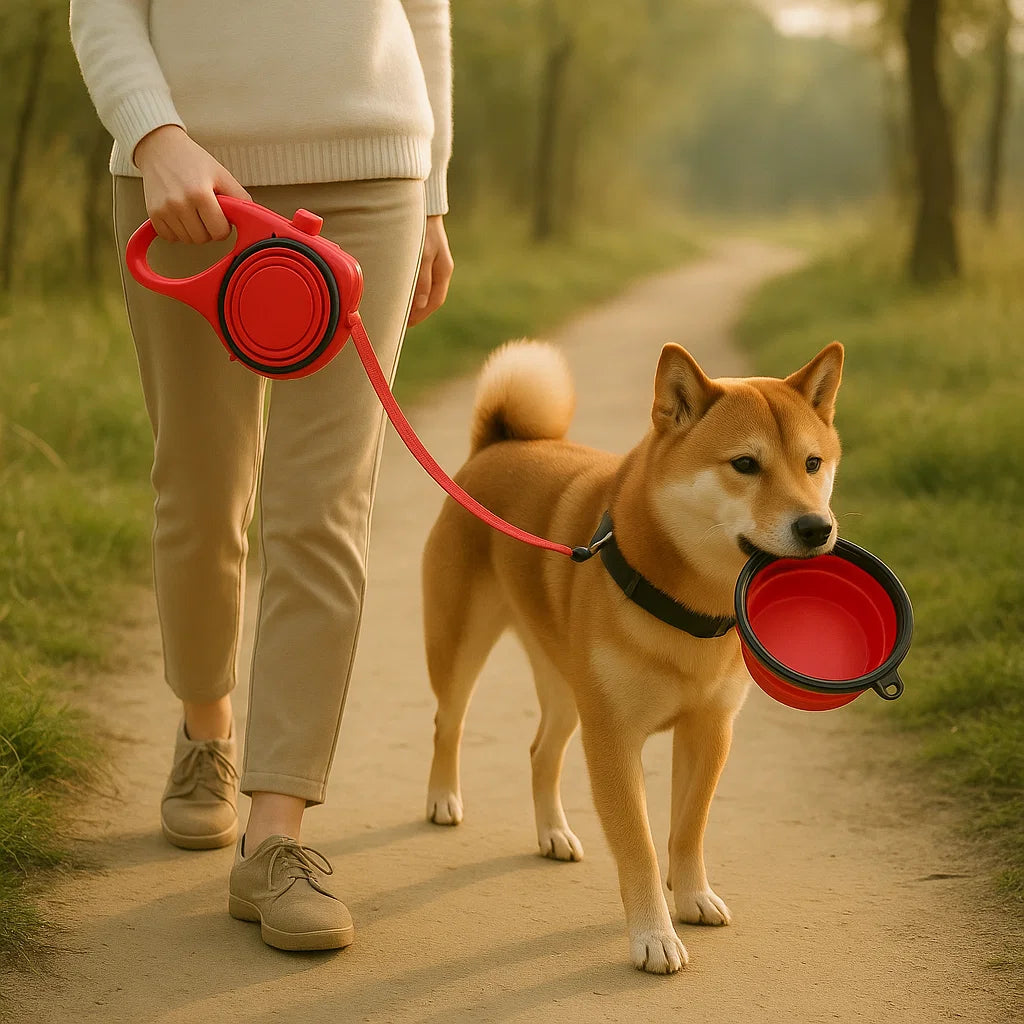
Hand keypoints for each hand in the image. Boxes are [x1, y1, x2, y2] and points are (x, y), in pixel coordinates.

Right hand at [133, 124, 250, 243]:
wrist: (160, 148)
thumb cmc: (193, 160)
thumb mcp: (222, 175)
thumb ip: (240, 198)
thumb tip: (252, 219)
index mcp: (200, 194)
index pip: (219, 232)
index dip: (223, 226)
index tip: (220, 215)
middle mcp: (179, 203)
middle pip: (203, 239)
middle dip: (209, 229)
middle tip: (206, 212)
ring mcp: (164, 210)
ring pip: (188, 240)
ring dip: (193, 231)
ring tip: (193, 210)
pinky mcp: (153, 214)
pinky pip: (170, 238)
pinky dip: (177, 231)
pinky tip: (180, 215)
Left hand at [408, 215, 453, 326]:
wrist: (424, 202)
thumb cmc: (423, 228)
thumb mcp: (423, 255)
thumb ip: (421, 281)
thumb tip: (418, 307)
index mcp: (444, 271)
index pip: (435, 301)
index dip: (421, 315)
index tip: (406, 325)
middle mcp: (441, 268)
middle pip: (430, 297)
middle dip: (416, 311)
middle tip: (399, 321)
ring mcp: (434, 260)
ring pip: (424, 287)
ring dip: (412, 299)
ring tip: (397, 306)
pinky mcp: (425, 253)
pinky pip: (419, 276)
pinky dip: (410, 286)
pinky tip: (398, 286)